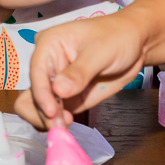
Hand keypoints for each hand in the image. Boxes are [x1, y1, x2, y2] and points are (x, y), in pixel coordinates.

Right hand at [16, 14, 146, 128]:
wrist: (134, 44)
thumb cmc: (116, 37)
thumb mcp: (100, 51)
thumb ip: (79, 72)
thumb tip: (58, 90)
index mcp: (48, 46)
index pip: (36, 73)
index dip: (41, 94)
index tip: (52, 112)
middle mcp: (46, 66)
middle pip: (30, 93)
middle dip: (41, 112)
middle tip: (59, 126)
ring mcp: (55, 84)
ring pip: (37, 107)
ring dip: (47, 121)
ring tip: (64, 128)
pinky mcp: (66, 98)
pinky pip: (54, 114)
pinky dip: (57, 123)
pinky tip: (68, 127)